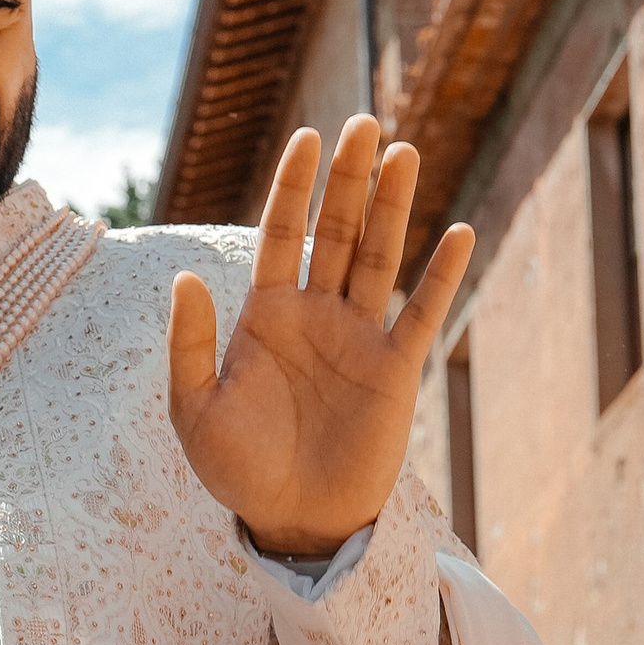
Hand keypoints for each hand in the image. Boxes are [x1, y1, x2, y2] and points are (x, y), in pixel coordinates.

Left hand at [167, 116, 473, 555]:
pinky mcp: (395, 370)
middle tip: (365, 123)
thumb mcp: (196, 410)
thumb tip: (185, 277)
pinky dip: (441, 275)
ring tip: (404, 152)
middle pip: (335, 231)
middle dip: (349, 178)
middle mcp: (316, 314)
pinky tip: (458, 232)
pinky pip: (422, 314)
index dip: (294, 187)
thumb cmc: (238, 471)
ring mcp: (358, 338)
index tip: (308, 137)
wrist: (292, 522)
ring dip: (392, 206)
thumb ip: (190, 345)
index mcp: (265, 315)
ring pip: (378, 257)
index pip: (281, 234)